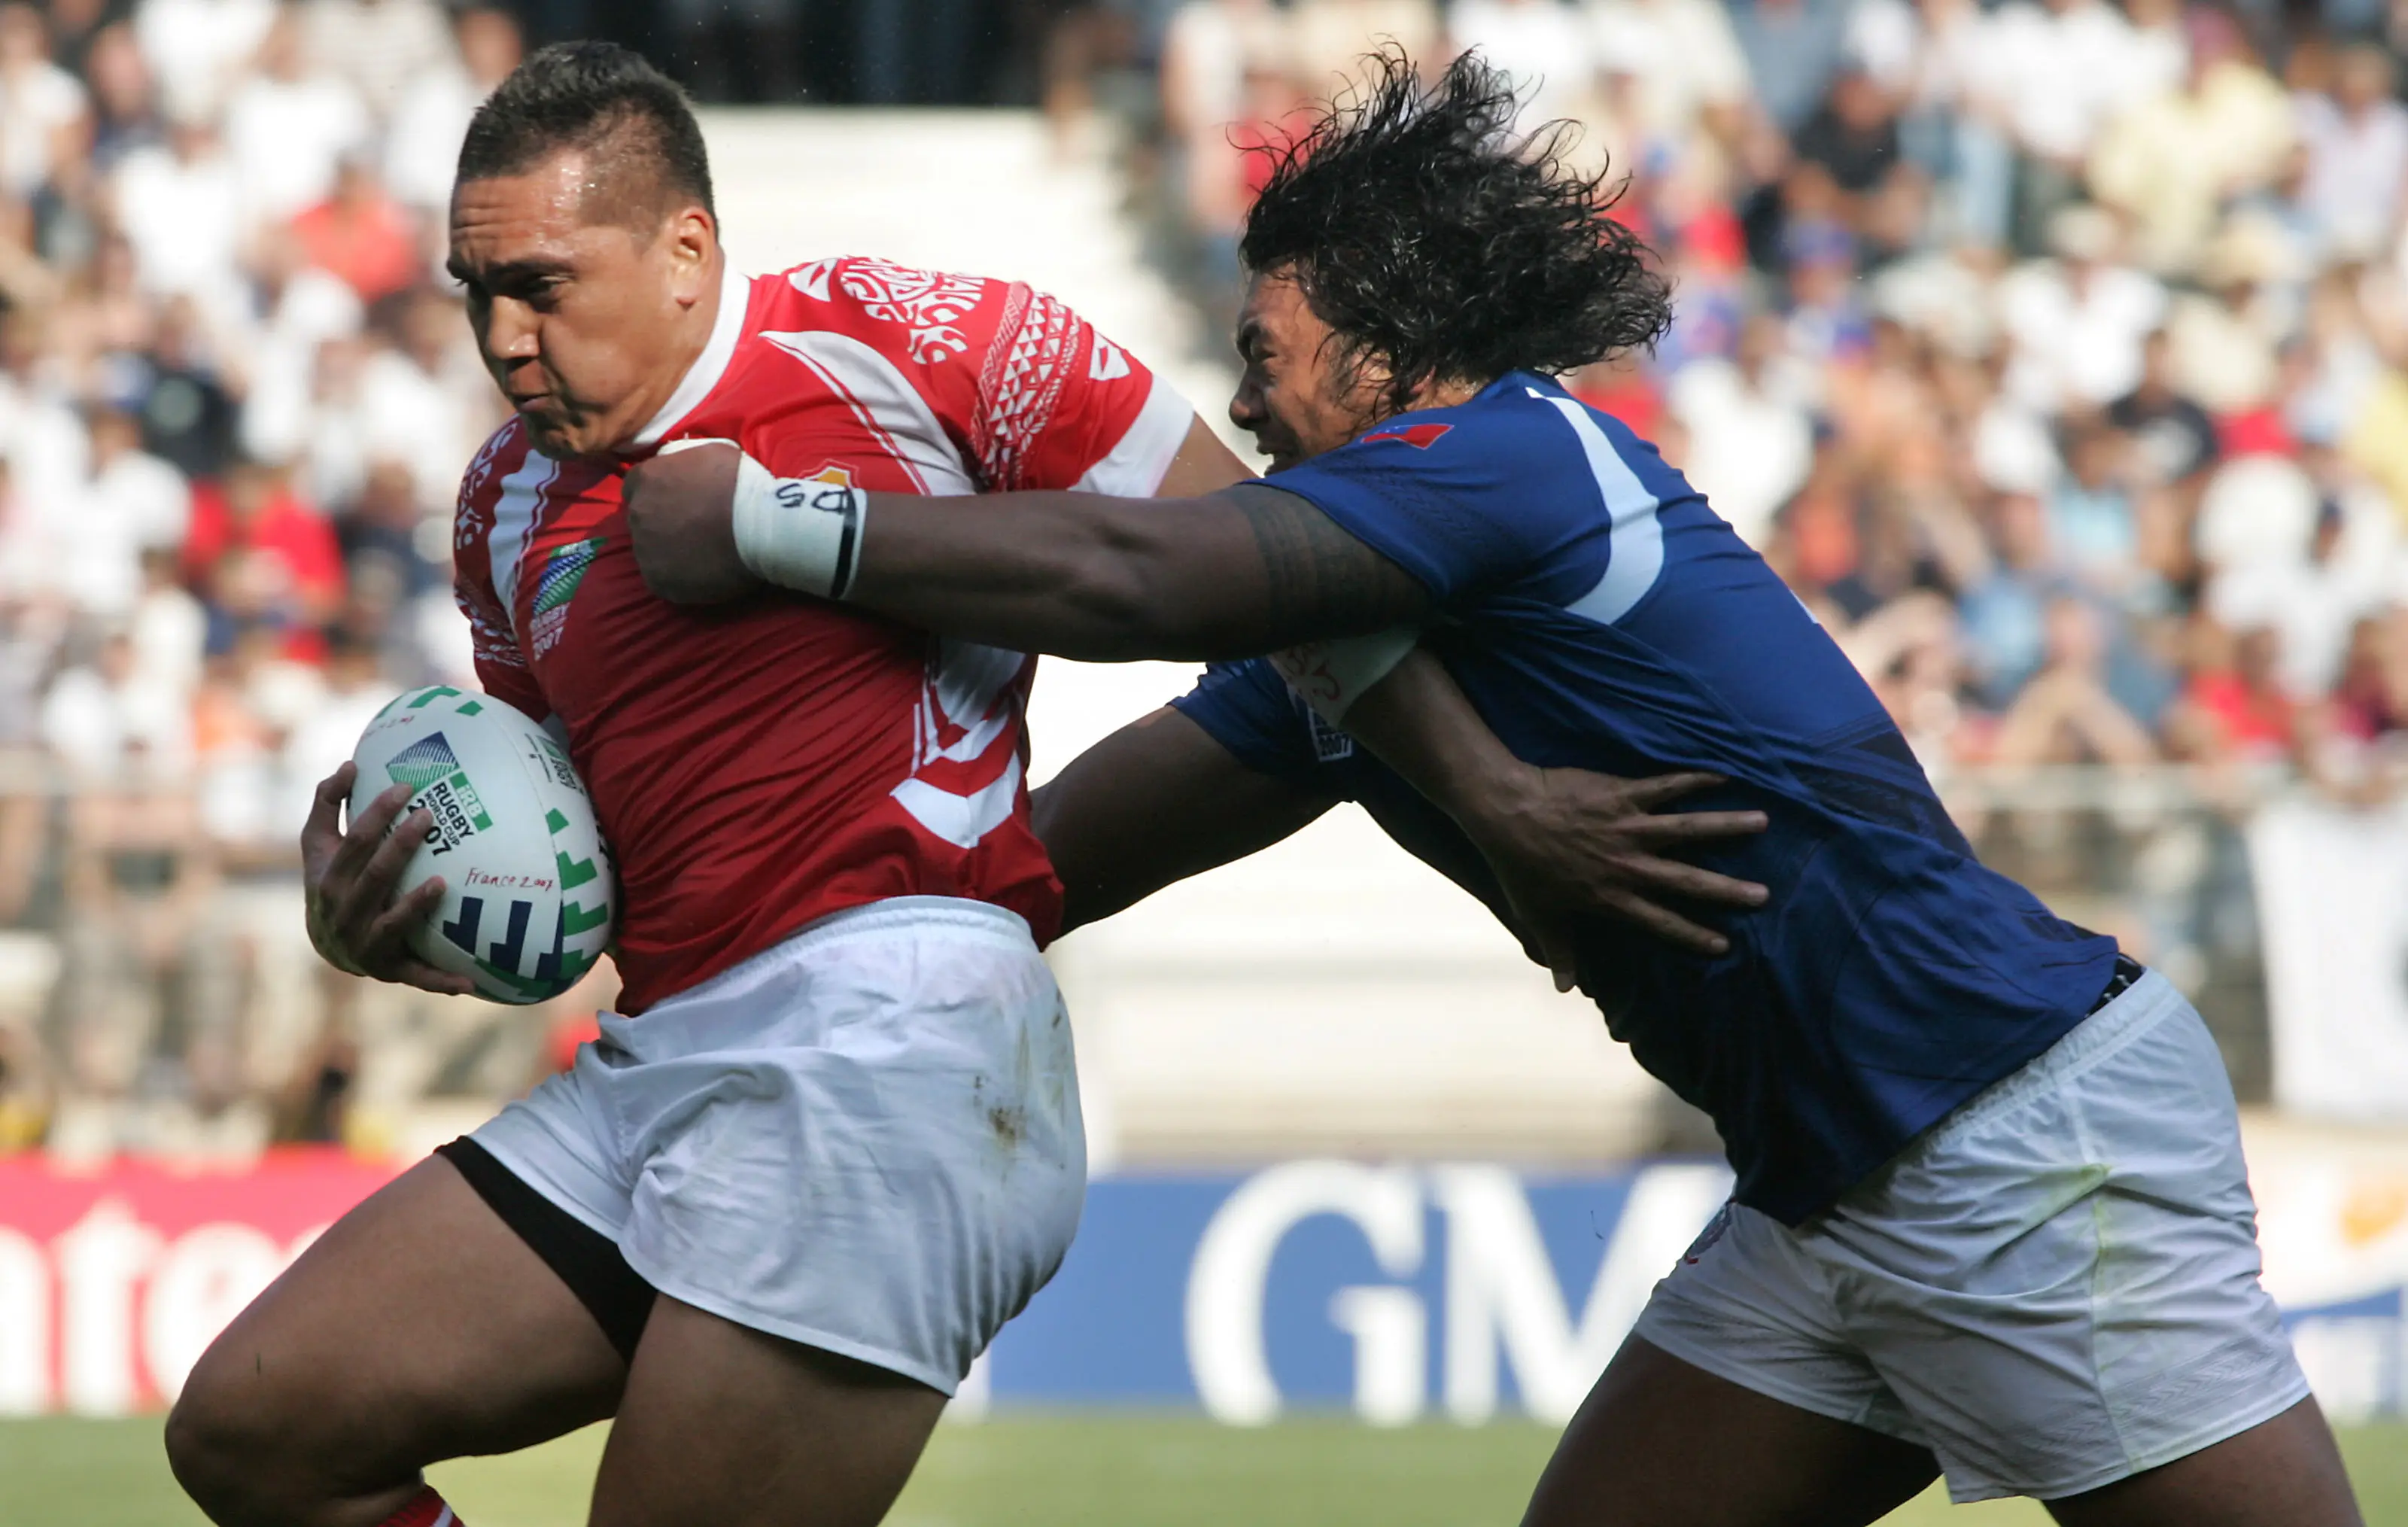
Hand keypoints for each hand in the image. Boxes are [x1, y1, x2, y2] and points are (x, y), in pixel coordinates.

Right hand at [300, 763, 473, 994]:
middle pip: (375, 876)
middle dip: (400, 846)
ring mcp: (366, 943)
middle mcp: (344, 911)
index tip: (407, 786)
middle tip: (430, 815)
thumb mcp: (319, 845)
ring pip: (394, 924)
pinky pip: (418, 976)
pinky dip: (442, 982)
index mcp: (330, 878)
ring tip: (442, 883)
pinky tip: (471, 983)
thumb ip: (327, 803)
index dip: (377, 812)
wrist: (326, 944)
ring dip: (416, 907)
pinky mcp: (390, 970)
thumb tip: (349, 764)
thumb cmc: (330, 880)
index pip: (356, 841)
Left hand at [622, 440, 754, 604]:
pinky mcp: (659, 582)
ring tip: (700, 554)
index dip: (657, 493)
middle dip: (660, 522)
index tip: (677, 499)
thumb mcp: (710, 452)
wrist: (762, 527)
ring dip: (668, 551)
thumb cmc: (741, 484)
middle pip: (642, 520)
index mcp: (646, 479)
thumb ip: (685, 460)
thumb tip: (683, 469)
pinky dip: (679, 578)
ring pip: (650, 552)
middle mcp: (637, 515)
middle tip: (692, 528)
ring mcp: (646, 552)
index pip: (636, 486)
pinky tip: (702, 573)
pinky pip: (663, 580)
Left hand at [1463, 769, 1769, 988]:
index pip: (1659, 921)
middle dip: (1726, 889)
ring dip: (1725, 825)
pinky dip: (1694, 780)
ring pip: (1686, 828)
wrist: (1505, 811)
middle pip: (1686, 880)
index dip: (1692, 935)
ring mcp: (1628, 828)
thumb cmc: (1518, 864)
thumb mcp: (1537, 913)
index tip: (1724, 944)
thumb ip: (1559, 949)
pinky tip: (1723, 776)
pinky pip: (1666, 786)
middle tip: (1763, 894)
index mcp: (1610, 897)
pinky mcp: (1622, 794)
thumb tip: (1565, 987)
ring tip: (1761, 822)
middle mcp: (1627, 865)